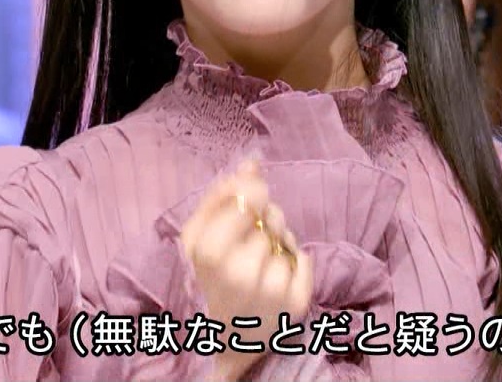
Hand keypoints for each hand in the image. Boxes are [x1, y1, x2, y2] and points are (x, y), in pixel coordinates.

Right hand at [179, 160, 312, 380]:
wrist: (222, 339)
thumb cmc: (206, 280)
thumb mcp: (196, 238)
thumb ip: (220, 196)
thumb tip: (253, 162)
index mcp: (210, 254)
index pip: (249, 199)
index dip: (252, 195)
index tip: (250, 201)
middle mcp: (242, 273)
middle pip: (272, 217)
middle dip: (265, 220)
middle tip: (251, 239)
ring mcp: (272, 291)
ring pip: (288, 239)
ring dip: (279, 243)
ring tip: (261, 261)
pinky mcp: (296, 305)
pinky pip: (305, 260)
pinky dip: (294, 263)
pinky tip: (275, 278)